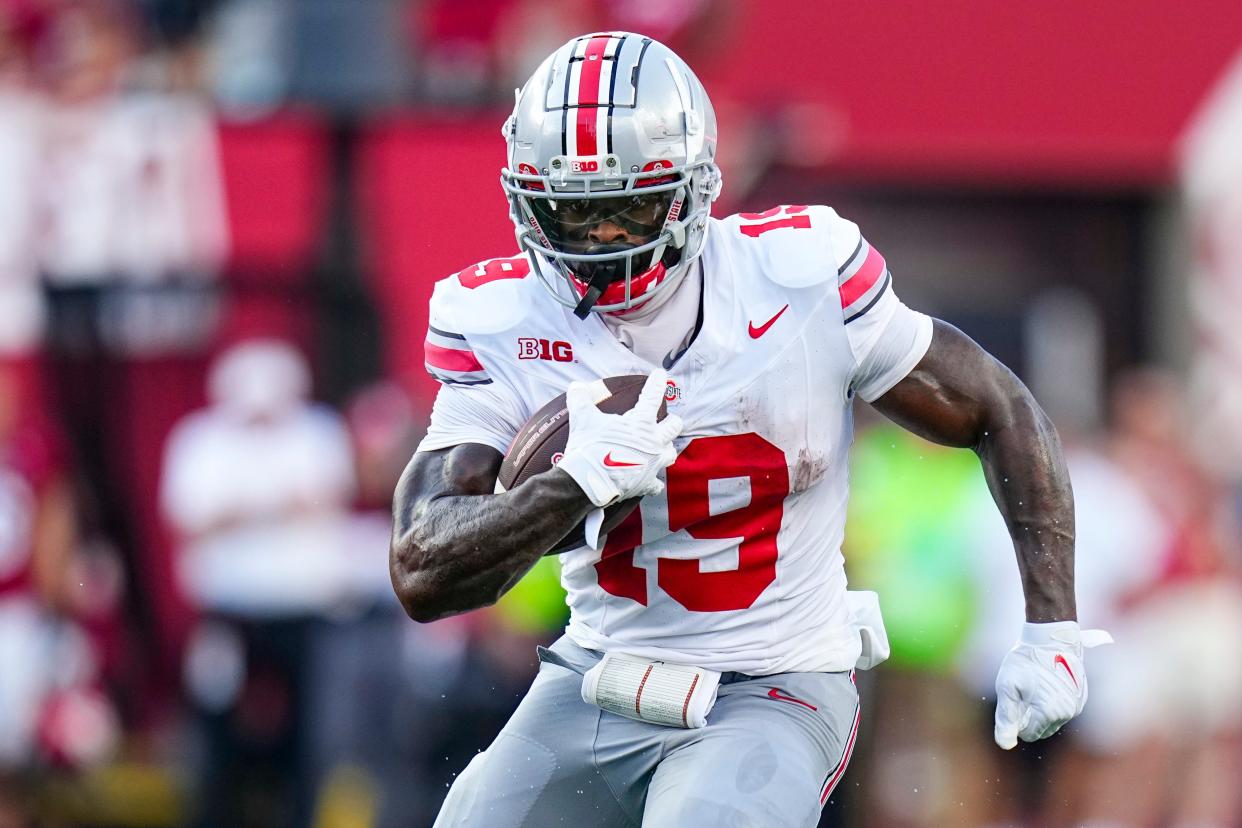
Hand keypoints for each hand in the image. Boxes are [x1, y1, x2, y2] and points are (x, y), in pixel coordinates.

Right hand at [557, 370, 683, 507]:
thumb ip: (580, 398)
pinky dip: (653, 481)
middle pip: (673, 426)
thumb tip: (577, 387)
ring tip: (661, 446)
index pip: (652, 396)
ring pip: (670, 453)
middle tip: (667, 419)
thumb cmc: (588, 447)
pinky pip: (656, 483)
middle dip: (671, 421)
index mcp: (640, 423)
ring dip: (667, 448)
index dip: (657, 383)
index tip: (661, 374)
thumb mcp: (582, 418)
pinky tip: (651, 480)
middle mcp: (652, 442)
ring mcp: (652, 463)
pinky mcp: (646, 482)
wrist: (588, 481)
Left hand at [993, 621, 1111, 749]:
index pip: (1029, 734)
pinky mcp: (1082, 695)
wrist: (1051, 636)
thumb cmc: (1026, 660)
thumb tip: (1005, 745)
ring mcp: (1078, 704)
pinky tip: (1044, 682)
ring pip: (1054, 719)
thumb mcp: (1007, 687)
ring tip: (1033, 685)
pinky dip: (1052, 701)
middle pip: (1043, 729)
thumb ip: (1005, 718)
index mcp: (1050, 713)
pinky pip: (1063, 708)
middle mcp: (1069, 712)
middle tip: (1022, 691)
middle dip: (1030, 716)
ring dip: (1041, 709)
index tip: (1014, 699)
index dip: (1017, 720)